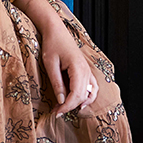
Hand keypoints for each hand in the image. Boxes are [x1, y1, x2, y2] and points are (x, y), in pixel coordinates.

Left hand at [24, 0, 98, 116]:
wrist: (56, 30)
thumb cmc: (52, 44)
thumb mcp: (50, 64)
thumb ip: (57, 83)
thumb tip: (61, 101)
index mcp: (78, 67)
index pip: (76, 94)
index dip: (67, 106)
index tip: (56, 112)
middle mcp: (86, 70)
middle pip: (83, 96)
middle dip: (70, 106)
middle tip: (56, 112)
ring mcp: (88, 70)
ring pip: (90, 93)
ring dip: (80, 103)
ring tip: (66, 108)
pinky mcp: (85, 70)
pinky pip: (91, 87)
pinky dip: (87, 96)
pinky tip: (79, 102)